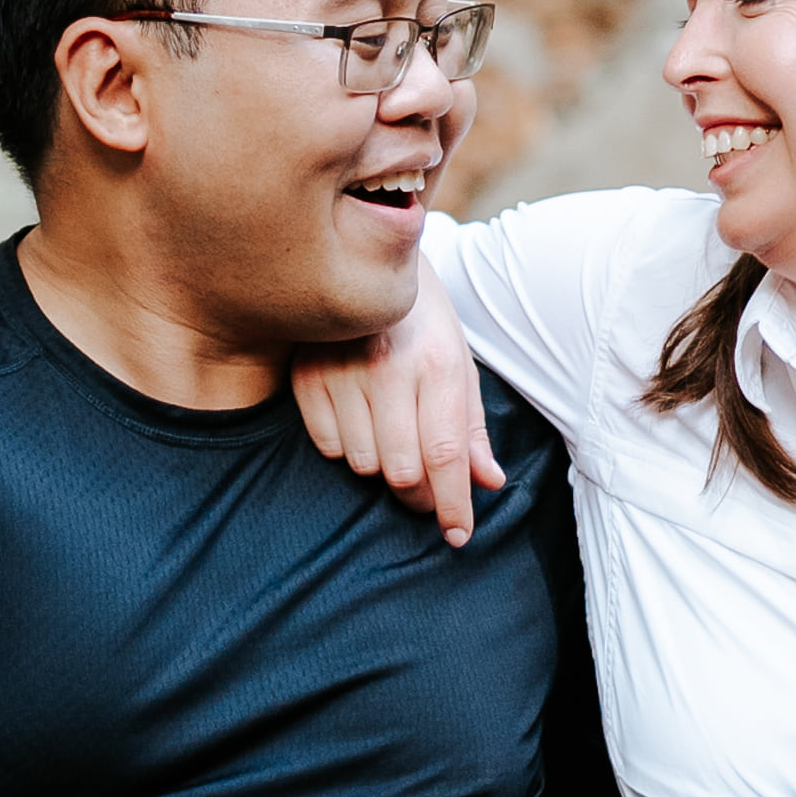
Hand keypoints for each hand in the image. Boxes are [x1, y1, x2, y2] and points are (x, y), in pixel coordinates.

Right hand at [292, 268, 501, 547]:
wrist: (369, 261)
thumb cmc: (424, 323)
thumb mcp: (459, 367)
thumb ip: (472, 428)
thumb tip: (488, 482)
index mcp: (437, 364)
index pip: (445, 454)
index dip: (452, 504)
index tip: (459, 535)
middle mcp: (389, 368)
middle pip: (402, 470)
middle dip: (419, 492)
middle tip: (425, 486)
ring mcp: (342, 371)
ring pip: (363, 465)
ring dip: (381, 466)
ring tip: (390, 437)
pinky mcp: (306, 375)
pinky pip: (329, 446)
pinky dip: (347, 447)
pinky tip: (358, 420)